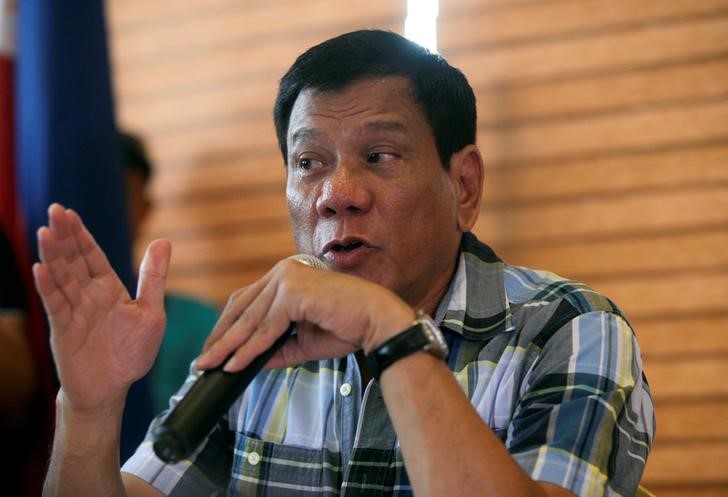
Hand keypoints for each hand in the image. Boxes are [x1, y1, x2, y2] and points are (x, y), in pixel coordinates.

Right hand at [33, 204, 170, 414]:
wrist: (114, 388)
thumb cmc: (132, 352)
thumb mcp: (152, 312)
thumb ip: (154, 277)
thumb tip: (163, 240)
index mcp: (108, 289)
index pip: (91, 256)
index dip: (81, 235)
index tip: (68, 212)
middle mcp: (88, 296)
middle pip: (73, 260)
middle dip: (64, 236)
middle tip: (54, 210)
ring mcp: (74, 312)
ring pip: (62, 278)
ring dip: (53, 256)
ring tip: (45, 232)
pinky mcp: (65, 331)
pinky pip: (56, 306)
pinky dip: (48, 288)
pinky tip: (41, 269)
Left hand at [195, 257, 414, 371]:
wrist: (376, 323)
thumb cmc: (347, 327)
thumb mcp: (303, 343)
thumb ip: (276, 349)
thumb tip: (249, 362)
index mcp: (286, 277)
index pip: (247, 301)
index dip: (227, 327)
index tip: (214, 350)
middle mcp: (283, 272)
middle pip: (241, 307)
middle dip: (220, 337)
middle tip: (202, 361)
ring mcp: (288, 277)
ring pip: (250, 319)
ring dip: (228, 346)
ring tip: (210, 366)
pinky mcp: (294, 291)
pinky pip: (265, 327)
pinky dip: (248, 348)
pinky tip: (234, 364)